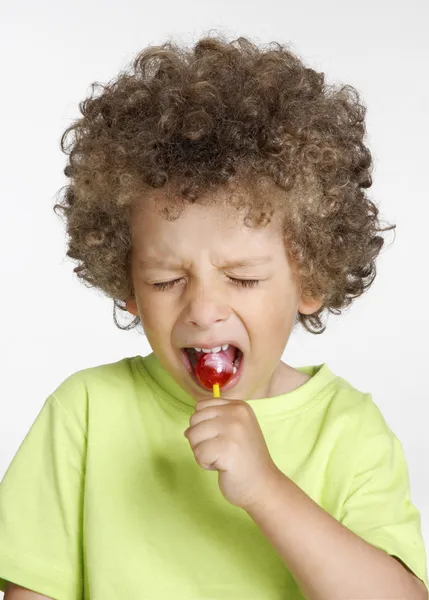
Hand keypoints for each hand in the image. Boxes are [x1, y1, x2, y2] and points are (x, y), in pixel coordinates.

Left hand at [184, 396, 282, 510]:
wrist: (263, 486)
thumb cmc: (244, 460)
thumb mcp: (233, 431)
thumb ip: (212, 423)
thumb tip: (187, 431)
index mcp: (238, 406)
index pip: (201, 406)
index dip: (203, 425)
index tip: (222, 438)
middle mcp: (236, 413)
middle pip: (194, 420)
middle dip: (200, 439)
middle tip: (221, 451)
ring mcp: (233, 429)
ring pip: (193, 436)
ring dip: (202, 452)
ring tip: (222, 458)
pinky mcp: (227, 448)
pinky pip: (199, 453)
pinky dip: (206, 464)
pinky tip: (223, 467)